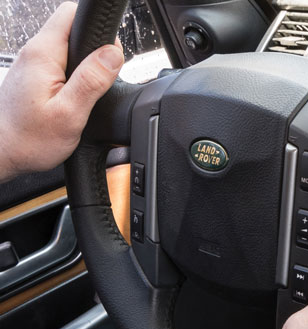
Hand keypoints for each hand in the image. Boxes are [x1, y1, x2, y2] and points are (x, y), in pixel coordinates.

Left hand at [0, 2, 123, 181]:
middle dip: (96, 47)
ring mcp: (34, 63)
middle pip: (73, 27)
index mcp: (43, 55)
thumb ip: (92, 80)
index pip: (72, 13)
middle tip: (102, 79)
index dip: (98, 29)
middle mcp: (35, 52)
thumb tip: (113, 53)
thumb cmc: (30, 140)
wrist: (5, 153)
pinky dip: (77, 73)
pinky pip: (62, 61)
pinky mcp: (36, 75)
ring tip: (89, 91)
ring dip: (87, 63)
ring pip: (69, 45)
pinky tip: (78, 94)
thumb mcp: (70, 113)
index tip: (110, 54)